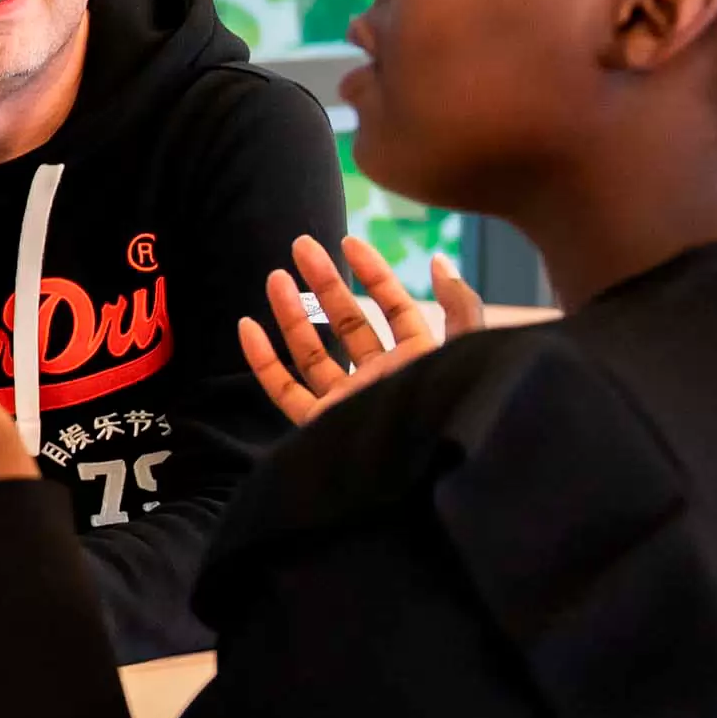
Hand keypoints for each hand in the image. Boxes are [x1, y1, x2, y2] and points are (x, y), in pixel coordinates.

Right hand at [237, 235, 485, 426]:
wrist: (431, 475)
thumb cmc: (453, 408)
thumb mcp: (469, 350)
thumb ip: (459, 307)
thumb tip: (438, 261)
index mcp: (419, 362)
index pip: (393, 309)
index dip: (373, 274)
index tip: (348, 242)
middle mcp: (381, 380)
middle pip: (347, 325)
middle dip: (324, 284)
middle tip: (301, 246)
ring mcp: (348, 403)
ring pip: (312, 353)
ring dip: (291, 313)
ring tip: (274, 276)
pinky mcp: (320, 426)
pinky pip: (284, 390)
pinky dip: (263, 359)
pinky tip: (248, 326)